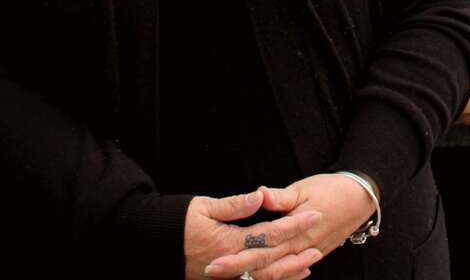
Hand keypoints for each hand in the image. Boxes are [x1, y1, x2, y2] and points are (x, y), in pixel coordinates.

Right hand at [183, 188, 322, 279]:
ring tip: (309, 263)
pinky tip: (285, 275)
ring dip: (288, 271)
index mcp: (228, 242)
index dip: (294, 224)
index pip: (269, 233)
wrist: (151, 245)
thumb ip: (234, 205)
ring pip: (264, 278)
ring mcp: (226, 277)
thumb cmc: (175, 221)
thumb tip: (259, 197)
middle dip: (296, 251)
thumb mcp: (203, 207)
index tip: (313, 214)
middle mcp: (230, 264)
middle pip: (271, 259)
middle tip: (319, 243)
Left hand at [203, 176, 374, 277]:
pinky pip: (292, 271)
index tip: (215, 260)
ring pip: (279, 273)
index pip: (261, 249)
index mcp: (295, 232)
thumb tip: (258, 194)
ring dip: (255, 276)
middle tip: (213, 270)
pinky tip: (264, 277)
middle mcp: (300, 248)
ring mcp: (308, 254)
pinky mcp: (314, 253)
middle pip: (265, 266)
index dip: (237, 257)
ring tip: (233, 275)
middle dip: (238, 269)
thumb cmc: (331, 189)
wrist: (361, 198)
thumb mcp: (304, 188)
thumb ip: (280, 197)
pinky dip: (279, 277)